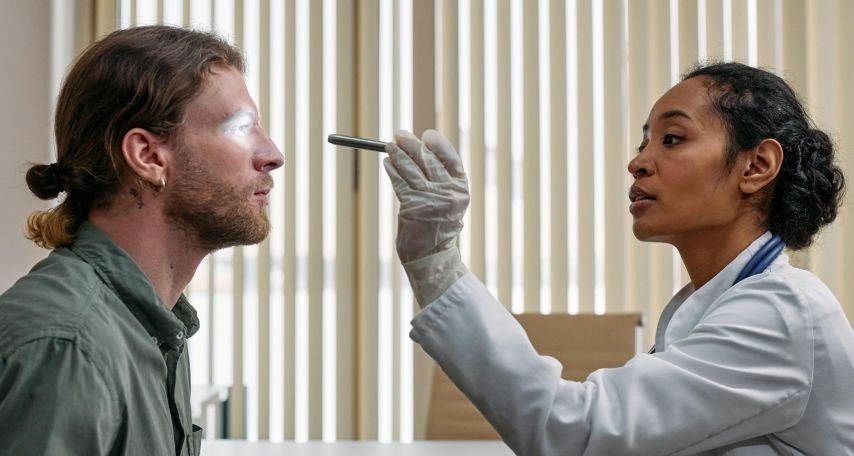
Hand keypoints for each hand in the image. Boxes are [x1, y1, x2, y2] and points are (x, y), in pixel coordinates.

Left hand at [383, 129, 469, 263]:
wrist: (431, 255)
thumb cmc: (438, 226)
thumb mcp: (449, 201)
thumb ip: (442, 179)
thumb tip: (421, 149)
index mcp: (461, 189)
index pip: (450, 157)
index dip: (437, 143)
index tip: (426, 135)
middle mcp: (448, 193)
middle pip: (427, 159)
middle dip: (411, 144)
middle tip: (400, 134)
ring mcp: (430, 199)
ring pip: (410, 168)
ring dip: (397, 154)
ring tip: (389, 146)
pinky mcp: (412, 206)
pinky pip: (399, 181)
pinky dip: (392, 170)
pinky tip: (388, 163)